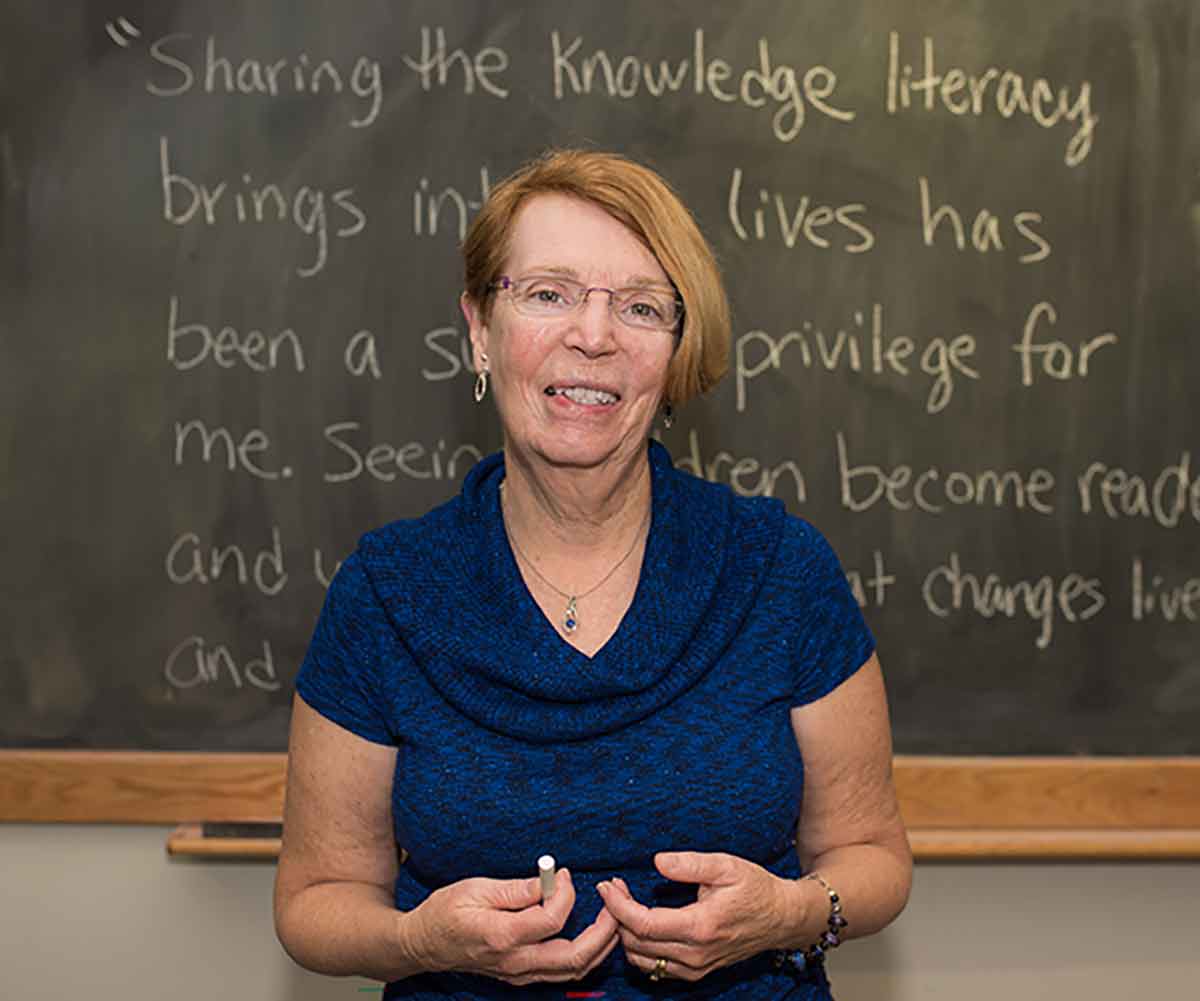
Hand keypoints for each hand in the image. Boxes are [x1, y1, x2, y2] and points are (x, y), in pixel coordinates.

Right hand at [407, 867, 618, 985]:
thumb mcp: (477, 888)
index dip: (565, 893)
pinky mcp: (520, 976)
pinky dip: (583, 956)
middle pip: (575, 957)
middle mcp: (515, 961)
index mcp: (503, 935)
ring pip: (572, 971)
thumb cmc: (445, 911)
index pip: (553, 918)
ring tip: (610, 920)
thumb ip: (517, 889)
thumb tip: (551, 880)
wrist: (423, 944)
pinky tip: (589, 935)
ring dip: (599, 947)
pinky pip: (560, 973)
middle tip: (611, 905)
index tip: (562, 874)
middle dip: (603, 932)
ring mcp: (518, 973)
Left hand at [597, 852, 795, 982]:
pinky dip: (640, 949)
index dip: (618, 906)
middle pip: (637, 944)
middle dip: (617, 916)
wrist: (782, 918)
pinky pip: (657, 968)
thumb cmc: (755, 888)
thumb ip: (690, 864)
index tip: (608, 886)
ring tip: (624, 904)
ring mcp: (696, 968)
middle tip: (615, 888)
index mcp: (700, 926)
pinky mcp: (698, 972)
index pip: (644, 924)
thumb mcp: (726, 866)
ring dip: (625, 934)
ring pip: (643, 961)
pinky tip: (640, 924)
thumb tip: (658, 861)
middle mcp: (696, 954)